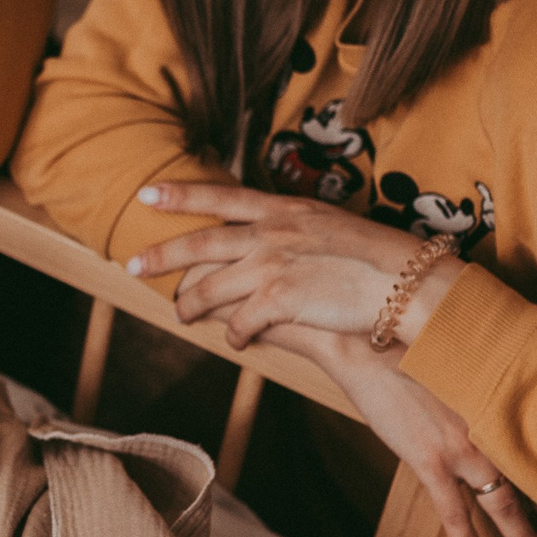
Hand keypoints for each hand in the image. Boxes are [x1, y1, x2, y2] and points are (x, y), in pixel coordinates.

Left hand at [127, 180, 460, 348]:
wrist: (406, 280)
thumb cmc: (379, 256)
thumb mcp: (333, 225)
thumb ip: (297, 229)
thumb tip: (273, 235)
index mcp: (284, 210)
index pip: (220, 198)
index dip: (181, 195)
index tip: (147, 194)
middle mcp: (271, 233)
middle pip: (199, 243)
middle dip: (159, 255)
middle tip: (130, 265)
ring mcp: (272, 265)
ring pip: (210, 288)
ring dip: (191, 306)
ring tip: (180, 316)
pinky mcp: (279, 300)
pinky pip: (239, 324)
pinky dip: (233, 335)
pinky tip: (236, 342)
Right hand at [279, 325, 536, 536]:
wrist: (364, 340)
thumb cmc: (405, 338)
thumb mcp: (456, 356)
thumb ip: (477, 380)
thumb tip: (487, 389)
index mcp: (500, 396)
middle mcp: (489, 423)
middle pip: (529, 477)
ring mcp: (461, 445)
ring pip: (501, 501)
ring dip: (520, 536)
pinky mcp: (429, 459)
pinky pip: (454, 512)